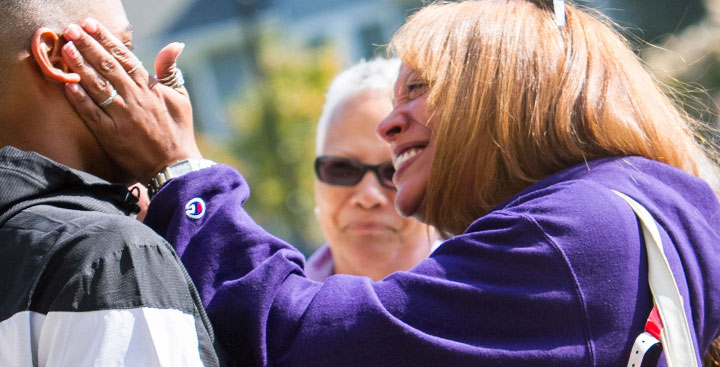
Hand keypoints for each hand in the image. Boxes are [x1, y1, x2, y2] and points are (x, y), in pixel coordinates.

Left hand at [62, 17, 201, 183]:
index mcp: (151, 88)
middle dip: (89, 46)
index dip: (107, 40)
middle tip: (72, 29)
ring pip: (98, 86)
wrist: (175, 166)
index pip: (126, 57)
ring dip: (80, 66)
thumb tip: (175, 44)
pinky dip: (80, 99)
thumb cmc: (179, 131)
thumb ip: (170, 70)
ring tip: (67, 49)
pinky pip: (92, 113)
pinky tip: (68, 85)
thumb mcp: (181, 98)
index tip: (92, 25)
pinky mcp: (111, 135)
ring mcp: (123, 117)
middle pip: (108, 66)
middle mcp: (136, 99)